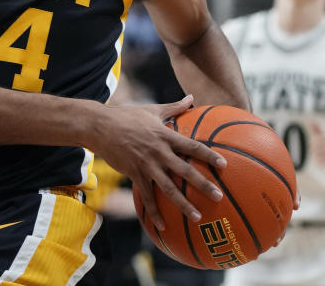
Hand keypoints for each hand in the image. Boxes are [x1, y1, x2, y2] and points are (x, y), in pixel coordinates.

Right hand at [94, 95, 225, 229]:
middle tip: (218, 196)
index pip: (192, 146)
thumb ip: (174, 107)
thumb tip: (191, 97)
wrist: (100, 126)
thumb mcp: (152, 110)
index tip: (224, 165)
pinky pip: (147, 196)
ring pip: (168, 188)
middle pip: (185, 170)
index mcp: (165, 135)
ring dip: (183, 204)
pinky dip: (155, 212)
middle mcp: (159, 152)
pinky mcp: (134, 174)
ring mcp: (146, 165)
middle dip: (202, 184)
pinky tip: (163, 226)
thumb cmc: (128, 116)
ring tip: (197, 216)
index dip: (208, 155)